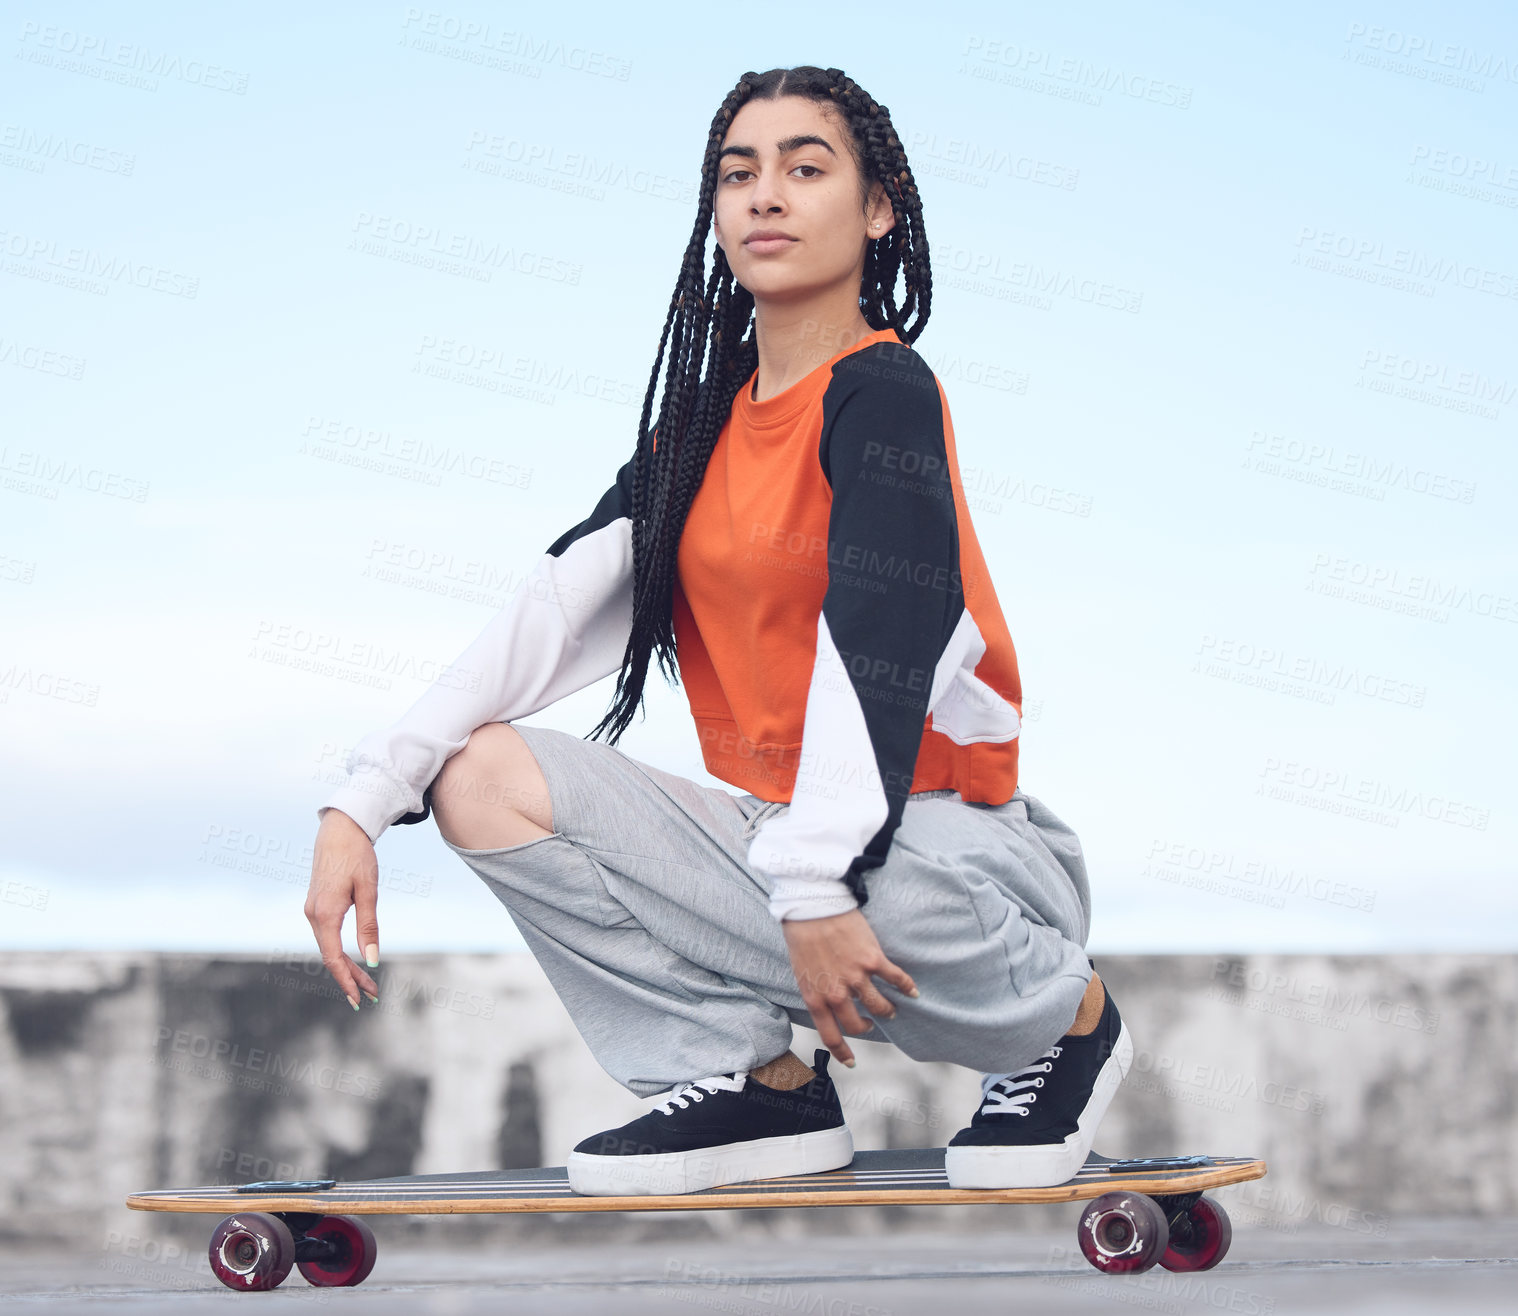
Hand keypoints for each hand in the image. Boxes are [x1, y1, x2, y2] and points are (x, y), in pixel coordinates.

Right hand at [305, 809, 381, 1009]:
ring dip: (345, 966)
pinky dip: (339, 951)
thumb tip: (371, 960)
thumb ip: (368, 926)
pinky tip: (351, 961)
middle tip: (370, 995)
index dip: (346, 980)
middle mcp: (313, 915)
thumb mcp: (368, 890)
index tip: (359, 998)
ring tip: (366, 982)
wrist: (340, 830)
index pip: (333, 958)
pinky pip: (326, 936)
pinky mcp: (316, 906)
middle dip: (350, 978)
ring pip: (328, 948)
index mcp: (325, 913)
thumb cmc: (357, 856)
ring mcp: (312, 910)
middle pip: (330, 957)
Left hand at [781, 909, 917, 1067]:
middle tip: (869, 1021)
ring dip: (887, 1010)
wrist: (812, 907)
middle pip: (858, 1025)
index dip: (843, 1053)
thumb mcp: (802, 973)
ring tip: (890, 1008)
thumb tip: (830, 1006)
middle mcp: (836, 993)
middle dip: (866, 1026)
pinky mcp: (873, 960)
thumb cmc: (802, 937)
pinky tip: (913, 992)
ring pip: (880, 1007)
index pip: (830, 1036)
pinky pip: (896, 979)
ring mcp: (856, 977)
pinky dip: (907, 987)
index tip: (852, 1062)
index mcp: (815, 998)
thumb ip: (816, 992)